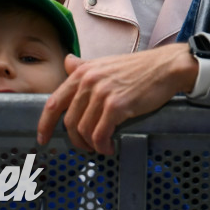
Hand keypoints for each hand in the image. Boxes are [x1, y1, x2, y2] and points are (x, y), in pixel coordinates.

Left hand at [36, 44, 197, 154]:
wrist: (166, 66)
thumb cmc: (140, 67)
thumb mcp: (106, 63)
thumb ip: (84, 66)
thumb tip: (67, 62)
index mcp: (83, 72)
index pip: (54, 102)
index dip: (44, 124)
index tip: (43, 138)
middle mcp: (89, 81)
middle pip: (69, 122)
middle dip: (76, 140)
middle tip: (86, 146)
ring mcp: (102, 93)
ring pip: (84, 131)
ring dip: (91, 145)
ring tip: (101, 146)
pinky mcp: (117, 106)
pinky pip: (100, 134)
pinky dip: (102, 146)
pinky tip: (109, 147)